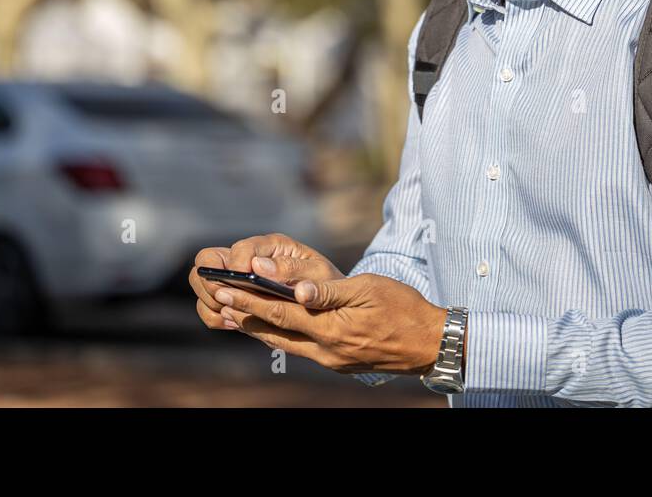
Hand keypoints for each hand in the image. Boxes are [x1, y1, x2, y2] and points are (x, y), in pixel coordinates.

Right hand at [189, 232, 343, 331]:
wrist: (330, 300)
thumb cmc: (326, 282)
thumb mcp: (318, 274)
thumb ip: (292, 269)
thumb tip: (258, 268)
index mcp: (270, 246)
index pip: (240, 249)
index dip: (237, 265)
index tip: (244, 282)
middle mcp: (247, 257)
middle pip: (207, 259)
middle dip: (212, 281)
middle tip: (227, 299)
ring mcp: (236, 277)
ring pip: (201, 283)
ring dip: (211, 301)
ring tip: (231, 316)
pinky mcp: (233, 297)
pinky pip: (209, 306)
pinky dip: (215, 316)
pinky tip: (232, 324)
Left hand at [215, 270, 446, 376]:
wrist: (431, 343)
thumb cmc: (403, 308)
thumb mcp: (368, 290)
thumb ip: (330, 292)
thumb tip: (297, 290)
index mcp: (332, 330)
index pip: (282, 312)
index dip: (252, 300)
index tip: (227, 289)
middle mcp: (327, 351)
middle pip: (277, 332)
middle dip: (247, 316)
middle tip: (220, 301)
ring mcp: (333, 360)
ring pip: (287, 343)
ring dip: (261, 328)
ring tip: (236, 316)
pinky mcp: (340, 363)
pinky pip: (303, 349)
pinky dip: (283, 336)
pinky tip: (274, 328)